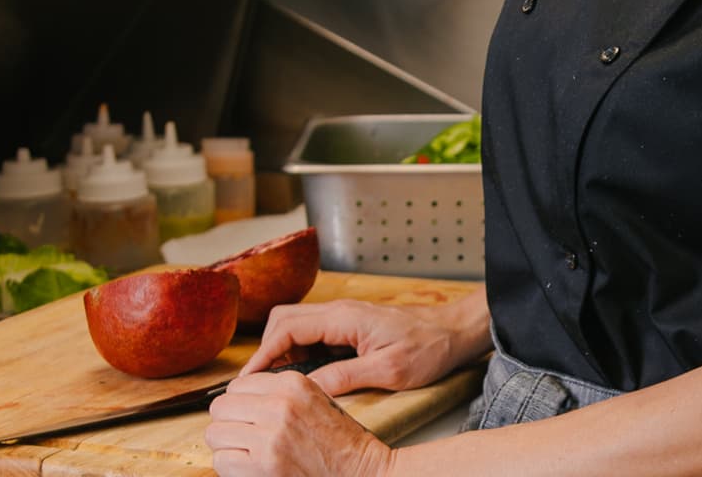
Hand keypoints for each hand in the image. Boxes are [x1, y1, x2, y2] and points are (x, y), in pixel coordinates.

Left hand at [206, 370, 389, 476]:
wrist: (360, 471)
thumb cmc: (339, 439)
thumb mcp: (315, 398)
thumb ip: (279, 392)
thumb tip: (238, 396)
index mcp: (292, 383)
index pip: (237, 384)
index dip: (239, 402)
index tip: (246, 415)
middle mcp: (278, 405)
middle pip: (220, 407)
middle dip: (227, 422)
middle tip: (242, 434)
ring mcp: (270, 436)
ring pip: (215, 434)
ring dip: (226, 444)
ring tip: (245, 451)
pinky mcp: (264, 465)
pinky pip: (222, 461)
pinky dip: (230, 466)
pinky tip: (248, 466)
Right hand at [240, 296, 483, 396]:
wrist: (454, 333)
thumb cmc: (428, 347)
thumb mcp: (388, 369)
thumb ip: (345, 377)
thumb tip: (307, 389)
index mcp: (344, 318)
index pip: (286, 328)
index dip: (263, 355)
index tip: (248, 380)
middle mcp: (339, 312)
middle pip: (283, 322)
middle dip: (267, 352)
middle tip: (261, 385)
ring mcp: (344, 318)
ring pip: (296, 327)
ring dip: (283, 353)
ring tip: (280, 385)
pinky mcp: (350, 328)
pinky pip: (313, 336)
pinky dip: (300, 353)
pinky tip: (305, 377)